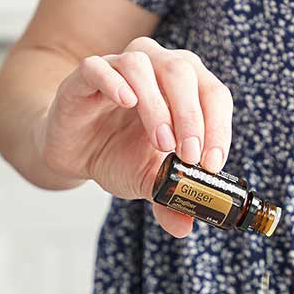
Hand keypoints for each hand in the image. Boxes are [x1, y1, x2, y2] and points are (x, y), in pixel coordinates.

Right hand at [37, 35, 232, 237]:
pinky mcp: (84, 76)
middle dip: (191, 115)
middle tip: (189, 154)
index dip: (218, 126)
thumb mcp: (149, 180)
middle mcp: (156, 66)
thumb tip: (185, 226)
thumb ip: (170, 197)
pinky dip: (115, 82)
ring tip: (160, 143)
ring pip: (142, 66)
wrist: (75, 153)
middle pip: (182, 71)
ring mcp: (119, 66)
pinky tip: (126, 103)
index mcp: (184, 86)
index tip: (212, 163)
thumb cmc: (119, 154)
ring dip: (157, 105)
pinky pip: (99, 67)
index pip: (213, 94)